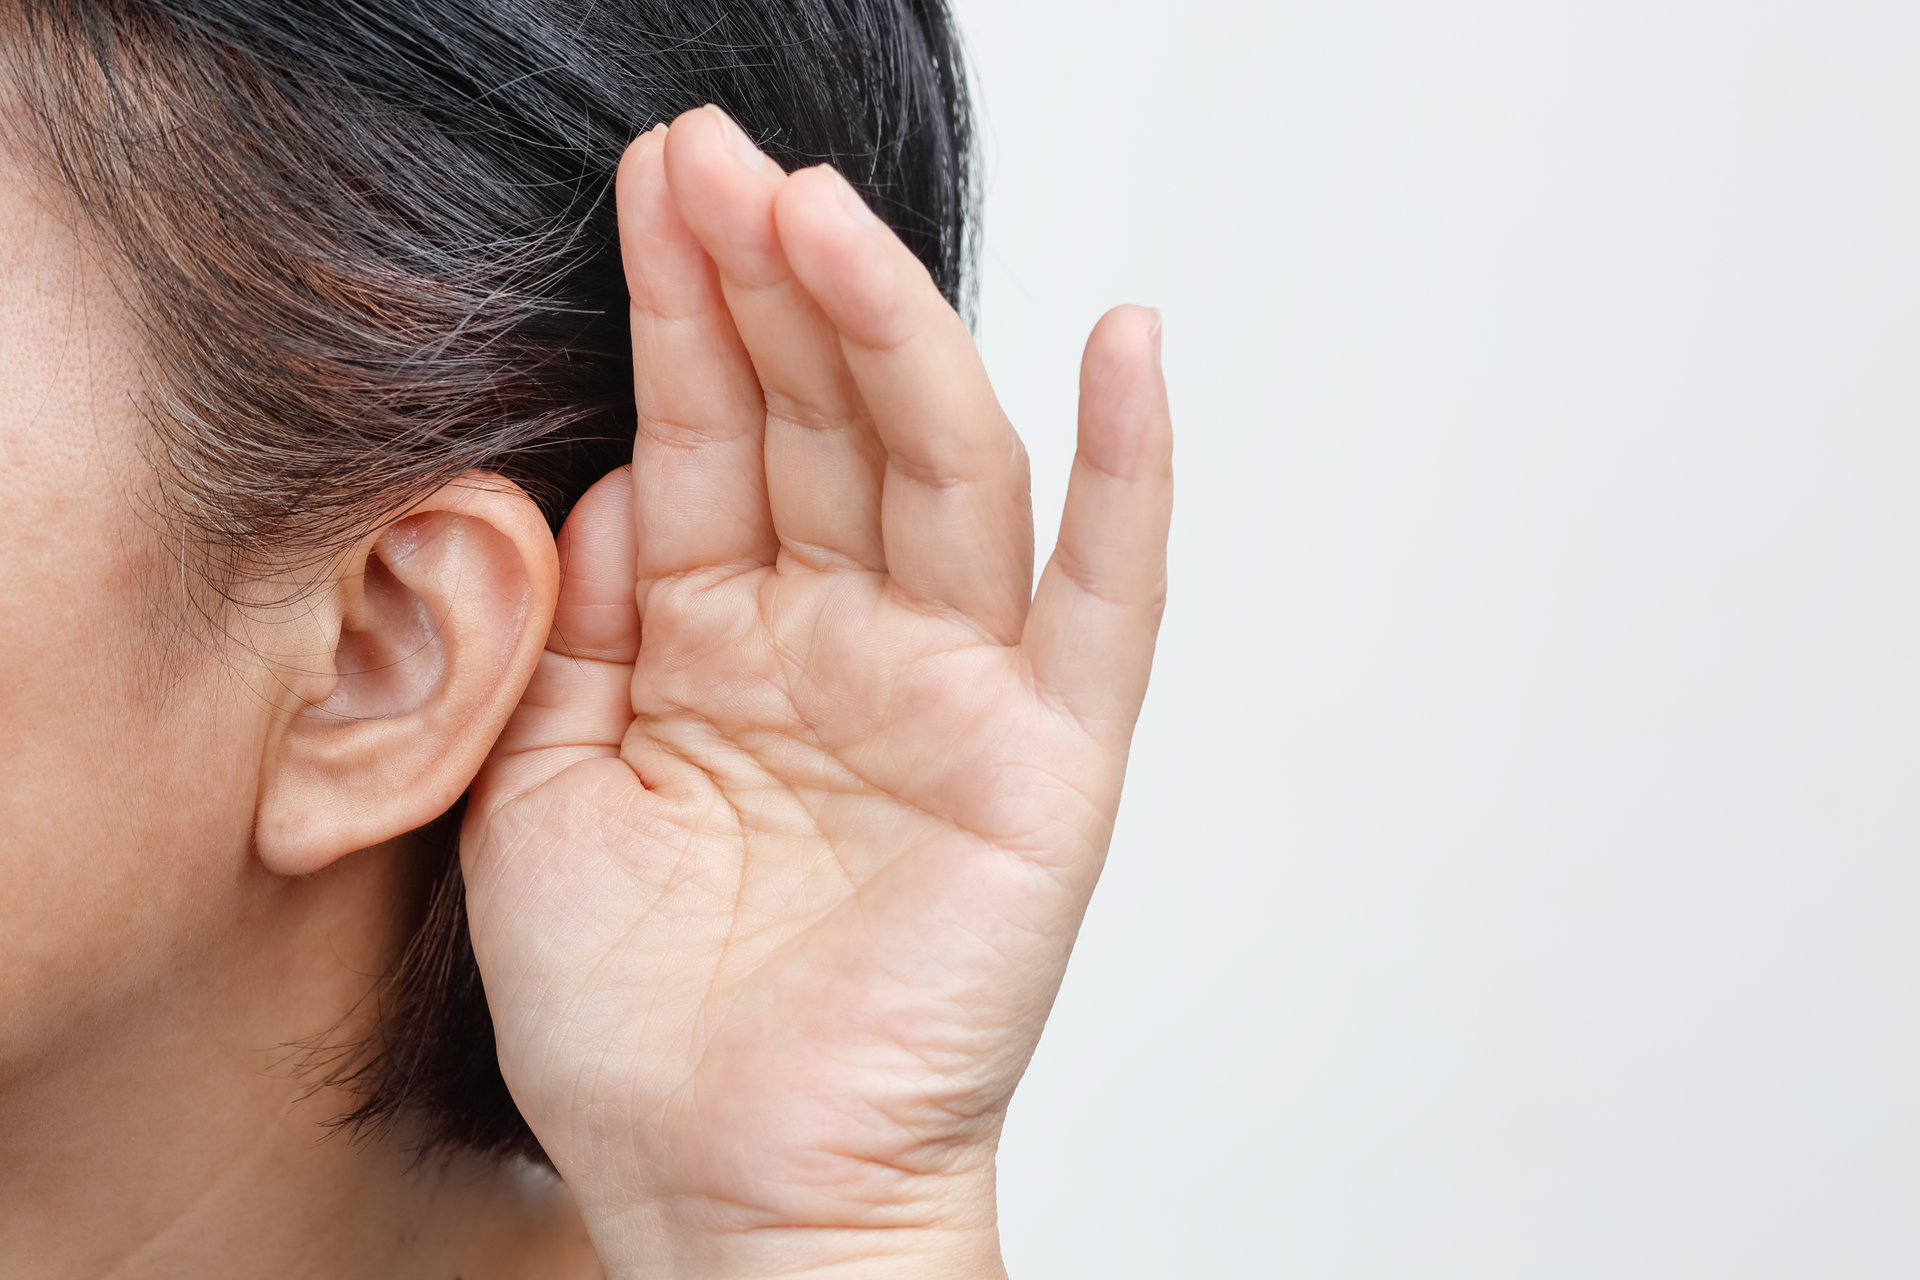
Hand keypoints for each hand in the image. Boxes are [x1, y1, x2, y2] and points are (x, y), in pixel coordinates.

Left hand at [463, 106, 1171, 1278]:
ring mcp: (956, 693)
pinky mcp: (1049, 765)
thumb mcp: (546, 789)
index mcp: (724, 645)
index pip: (715, 438)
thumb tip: (616, 474)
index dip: (687, 313)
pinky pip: (1107, 604)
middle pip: (824, 424)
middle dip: (774, 287)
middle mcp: (847, 645)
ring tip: (825, 216)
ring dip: (894, 338)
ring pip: (940, 476)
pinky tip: (1126, 346)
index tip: (654, 185)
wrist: (728, 1187)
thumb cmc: (637, 1021)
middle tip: (721, 159)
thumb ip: (584, 627)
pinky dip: (1132, 478)